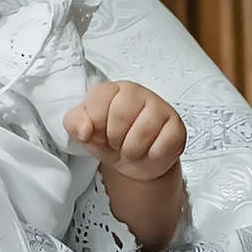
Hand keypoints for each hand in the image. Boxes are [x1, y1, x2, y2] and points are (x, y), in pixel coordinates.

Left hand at [65, 79, 185, 178]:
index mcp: (113, 89)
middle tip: (116, 141)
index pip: (99, 98)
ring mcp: (160, 108)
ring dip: (132, 150)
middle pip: (121, 114)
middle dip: (114, 138)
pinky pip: (162, 145)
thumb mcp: (85, 132)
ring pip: (143, 131)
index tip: (98, 131)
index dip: (95, 123)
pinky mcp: (176, 127)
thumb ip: (74, 123)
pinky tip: (149, 151)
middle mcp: (138, 93)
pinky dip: (151, 156)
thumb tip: (84, 128)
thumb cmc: (109, 140)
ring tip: (131, 148)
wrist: (134, 162)